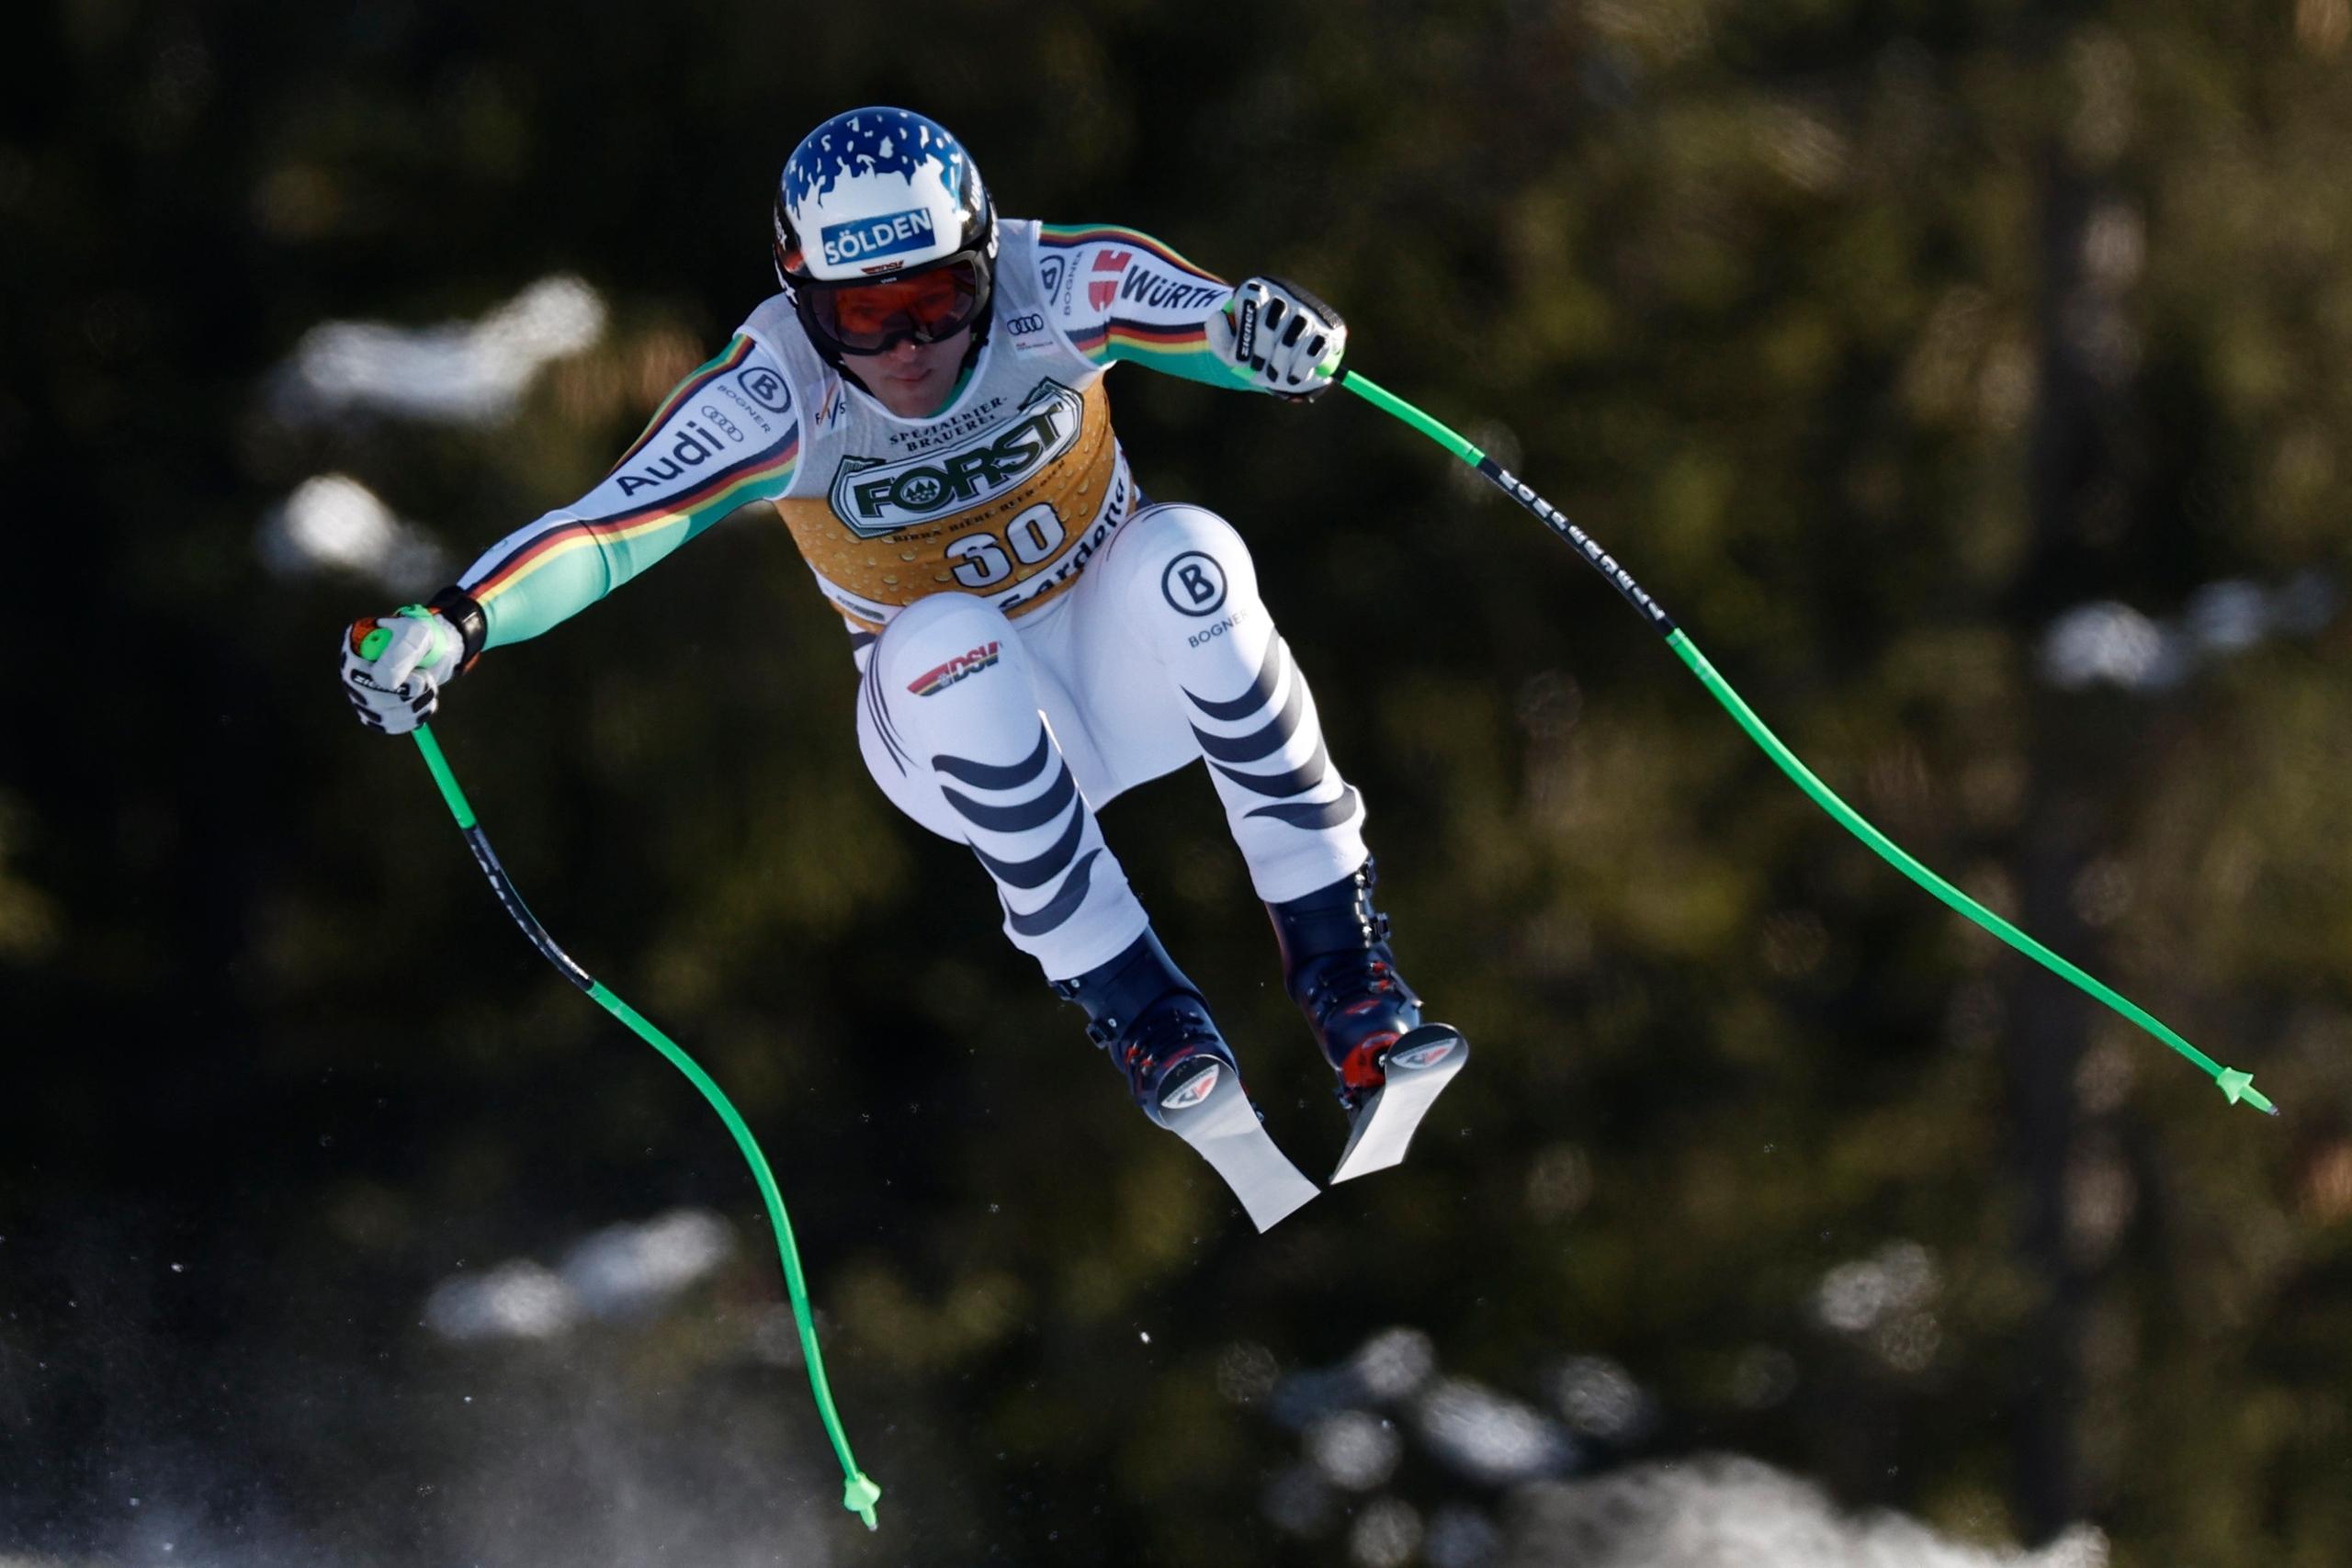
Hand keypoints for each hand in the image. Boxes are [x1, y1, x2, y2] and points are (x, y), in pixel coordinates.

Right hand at [342, 606, 462, 733]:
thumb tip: (384, 682)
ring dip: (415, 709)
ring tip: (430, 690)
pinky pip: (390, 726)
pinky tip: (425, 704)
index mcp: (355, 648)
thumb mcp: (418, 634)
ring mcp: (361, 694)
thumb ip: (403, 652)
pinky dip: (413, 720)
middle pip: (371, 701)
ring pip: (383, 718)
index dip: (391, 683)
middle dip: (409, 696)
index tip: (420, 677)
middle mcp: (351, 673)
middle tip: (428, 681)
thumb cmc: (421, 637)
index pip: (357, 676)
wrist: (431, 649)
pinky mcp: (375, 712)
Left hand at [1213, 276, 1346, 399]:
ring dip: (1280, 365)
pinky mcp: (1330, 328)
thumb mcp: (1230, 347)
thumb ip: (1218, 334)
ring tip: (1274, 376)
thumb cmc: (1252, 350)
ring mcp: (1309, 309)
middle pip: (1270, 321)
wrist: (1283, 360)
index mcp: (1258, 289)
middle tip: (1258, 369)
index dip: (1245, 333)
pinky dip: (1300, 369)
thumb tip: (1219, 315)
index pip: (1250, 299)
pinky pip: (1313, 350)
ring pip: (1291, 338)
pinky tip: (1293, 376)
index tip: (1241, 358)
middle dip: (1262, 352)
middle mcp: (1285, 293)